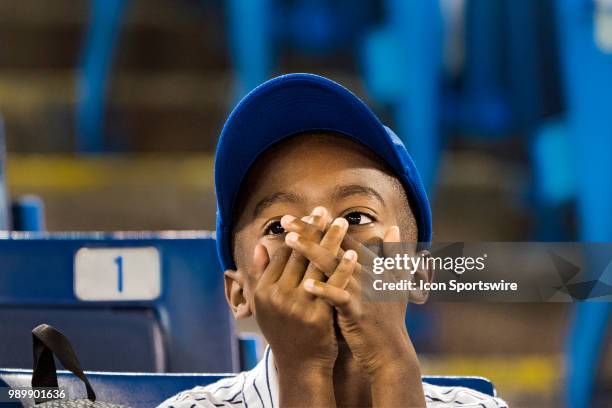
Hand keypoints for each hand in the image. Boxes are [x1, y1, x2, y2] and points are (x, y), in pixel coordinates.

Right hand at [250, 208, 338, 370]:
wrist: (300, 364)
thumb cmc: (284, 330)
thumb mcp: (264, 304)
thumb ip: (261, 273)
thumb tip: (260, 243)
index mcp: (264, 290)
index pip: (283, 252)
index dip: (298, 232)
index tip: (309, 216)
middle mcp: (278, 296)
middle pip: (299, 255)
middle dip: (314, 230)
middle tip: (326, 211)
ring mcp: (297, 306)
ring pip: (316, 266)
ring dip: (331, 242)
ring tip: (342, 223)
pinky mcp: (317, 316)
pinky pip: (333, 286)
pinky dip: (343, 268)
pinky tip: (354, 254)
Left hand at [284, 220, 425, 406]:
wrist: (389, 349)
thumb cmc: (388, 316)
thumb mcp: (394, 280)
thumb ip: (393, 254)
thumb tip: (395, 228)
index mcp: (370, 265)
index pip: (343, 239)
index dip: (323, 225)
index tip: (304, 213)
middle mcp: (365, 274)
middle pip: (333, 247)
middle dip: (309, 231)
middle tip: (286, 220)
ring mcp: (361, 292)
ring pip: (332, 267)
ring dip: (310, 251)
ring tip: (290, 240)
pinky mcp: (356, 312)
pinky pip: (337, 298)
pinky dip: (323, 291)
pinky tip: (305, 285)